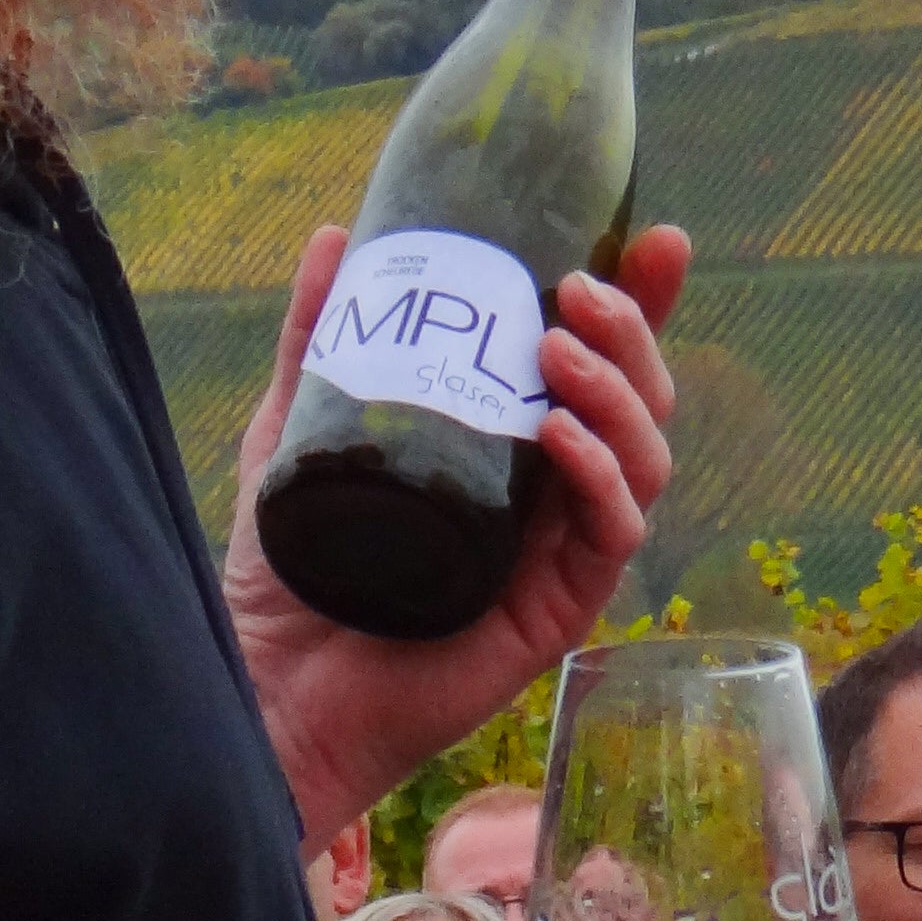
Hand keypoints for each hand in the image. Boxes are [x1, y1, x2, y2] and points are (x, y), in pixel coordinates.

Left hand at [227, 219, 688, 845]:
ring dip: (617, 396)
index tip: (657, 239)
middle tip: (584, 290)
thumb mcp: (300, 428)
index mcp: (511, 452)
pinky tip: (560, 437)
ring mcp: (557, 557)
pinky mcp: (553, 614)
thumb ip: (320, 337)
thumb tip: (335, 233)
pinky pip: (611, 538)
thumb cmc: (288, 571)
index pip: (597, 370)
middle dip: (634, 336)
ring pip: (642, 464)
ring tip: (560, 347)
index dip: (642, 308)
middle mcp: (550, 501)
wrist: (264, 686)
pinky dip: (598, 478)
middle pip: (640, 407)